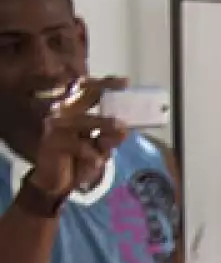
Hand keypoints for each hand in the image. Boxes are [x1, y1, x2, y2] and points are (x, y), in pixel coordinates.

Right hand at [30, 77, 129, 198]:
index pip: (88, 90)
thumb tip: (124, 130)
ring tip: (122, 130)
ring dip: (105, 125)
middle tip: (126, 99)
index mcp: (74, 109)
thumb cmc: (79, 160)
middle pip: (84, 95)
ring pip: (85, 121)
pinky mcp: (52, 141)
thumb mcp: (100, 149)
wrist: (57, 181)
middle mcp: (63, 111)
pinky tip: (95, 162)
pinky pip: (79, 146)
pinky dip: (92, 156)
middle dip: (105, 95)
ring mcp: (55, 124)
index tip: (125, 82)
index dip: (106, 83)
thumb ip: (110, 138)